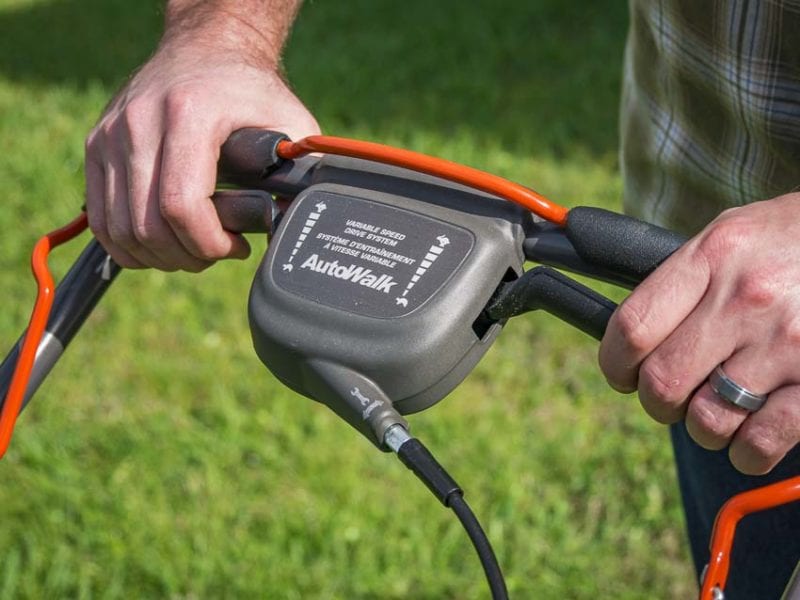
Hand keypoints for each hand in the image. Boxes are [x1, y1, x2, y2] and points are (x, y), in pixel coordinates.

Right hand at [85, 40, 318, 270]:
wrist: (206, 49)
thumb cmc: (251, 91)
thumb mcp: (290, 124)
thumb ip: (300, 173)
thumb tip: (299, 225)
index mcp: (189, 115)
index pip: (181, 206)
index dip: (210, 244)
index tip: (237, 246)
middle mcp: (140, 123)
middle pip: (148, 225)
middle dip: (187, 256)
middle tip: (217, 252)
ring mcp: (111, 135)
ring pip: (120, 229)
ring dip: (159, 256)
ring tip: (194, 247)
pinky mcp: (97, 147)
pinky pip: (101, 219)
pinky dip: (129, 245)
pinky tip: (163, 243)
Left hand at [599, 193, 799, 473]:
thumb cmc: (790, 243)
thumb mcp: (731, 235)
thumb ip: (679, 280)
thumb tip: (628, 338)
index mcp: (713, 257)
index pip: (632, 327)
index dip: (615, 364)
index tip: (623, 374)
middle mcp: (745, 299)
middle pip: (661, 382)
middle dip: (657, 401)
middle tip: (672, 396)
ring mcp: (786, 342)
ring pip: (706, 421)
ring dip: (703, 427)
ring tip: (718, 408)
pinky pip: (760, 442)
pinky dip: (746, 451)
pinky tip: (752, 433)